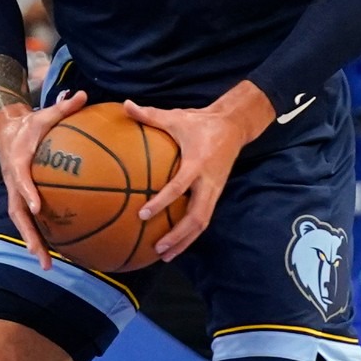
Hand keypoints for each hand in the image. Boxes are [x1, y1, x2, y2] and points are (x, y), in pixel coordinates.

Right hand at [0, 90, 87, 268]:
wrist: (6, 131)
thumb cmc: (29, 124)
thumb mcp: (44, 114)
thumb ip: (63, 108)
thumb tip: (83, 95)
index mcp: (18, 163)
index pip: (21, 180)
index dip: (28, 192)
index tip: (38, 207)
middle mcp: (13, 182)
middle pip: (19, 213)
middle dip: (29, 235)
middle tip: (40, 254)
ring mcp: (16, 193)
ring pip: (22, 222)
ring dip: (33, 244)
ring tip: (47, 265)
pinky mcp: (22, 198)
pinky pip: (30, 220)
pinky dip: (39, 236)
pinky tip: (55, 252)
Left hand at [127, 81, 273, 261]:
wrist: (234, 126)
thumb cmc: (201, 122)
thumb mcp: (176, 117)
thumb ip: (150, 115)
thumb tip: (126, 105)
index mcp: (198, 163)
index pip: (179, 187)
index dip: (162, 202)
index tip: (143, 214)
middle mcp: (209, 182)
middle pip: (197, 217)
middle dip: (178, 235)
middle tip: (158, 248)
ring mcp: (214, 190)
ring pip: (202, 223)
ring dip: (185, 241)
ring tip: (165, 255)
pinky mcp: (215, 194)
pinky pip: (203, 218)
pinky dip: (190, 234)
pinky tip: (175, 245)